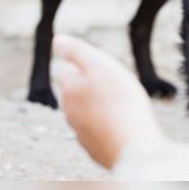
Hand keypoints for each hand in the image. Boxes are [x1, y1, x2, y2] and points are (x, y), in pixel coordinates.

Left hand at [53, 34, 161, 168]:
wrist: (132, 144)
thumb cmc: (120, 100)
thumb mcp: (100, 66)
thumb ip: (77, 52)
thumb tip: (57, 40)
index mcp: (69, 89)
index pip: (66, 71)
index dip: (84, 67)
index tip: (103, 68)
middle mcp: (69, 112)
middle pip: (75, 93)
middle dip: (89, 88)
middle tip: (115, 85)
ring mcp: (80, 133)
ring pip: (85, 114)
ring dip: (98, 108)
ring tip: (121, 105)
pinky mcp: (94, 149)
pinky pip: (97, 132)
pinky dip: (105, 127)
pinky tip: (122, 125)